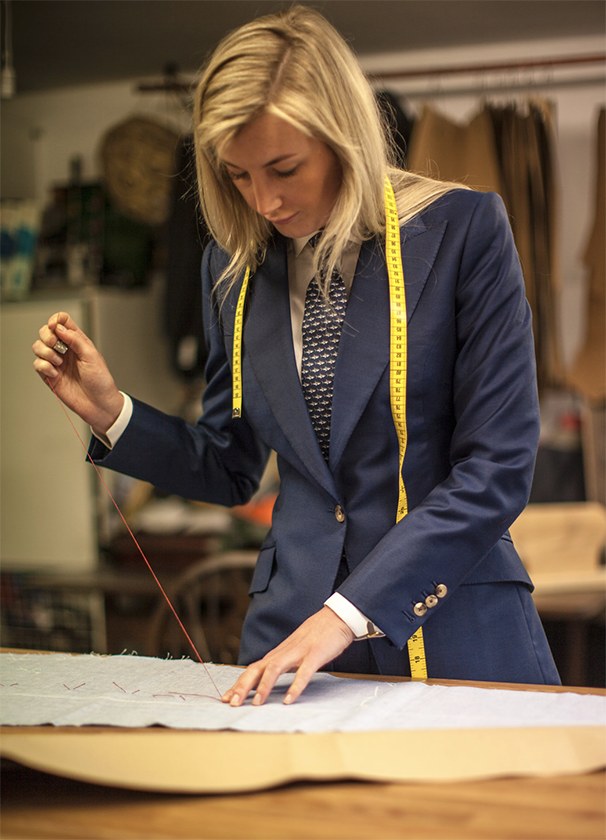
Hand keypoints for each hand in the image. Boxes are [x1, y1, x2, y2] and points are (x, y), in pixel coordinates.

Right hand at [32, 311, 123, 433]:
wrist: (99, 404)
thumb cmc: (101, 382)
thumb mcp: (92, 356)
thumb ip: (76, 340)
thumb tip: (60, 328)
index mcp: (78, 341)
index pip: (62, 321)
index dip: (56, 319)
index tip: (54, 326)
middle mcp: (65, 350)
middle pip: (45, 332)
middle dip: (47, 336)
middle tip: (56, 345)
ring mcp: (56, 362)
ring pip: (38, 347)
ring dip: (45, 352)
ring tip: (59, 362)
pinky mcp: (50, 376)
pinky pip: (37, 365)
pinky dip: (44, 366)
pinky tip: (55, 373)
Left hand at [222, 606, 354, 706]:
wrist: (337, 617)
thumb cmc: (317, 635)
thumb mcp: (295, 650)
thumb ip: (283, 663)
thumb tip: (268, 678)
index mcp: (279, 653)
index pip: (253, 669)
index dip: (239, 683)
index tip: (226, 698)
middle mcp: (284, 652)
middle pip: (257, 668)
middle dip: (243, 686)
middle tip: (232, 704)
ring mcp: (299, 652)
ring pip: (275, 668)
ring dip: (264, 686)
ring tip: (256, 703)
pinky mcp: (315, 654)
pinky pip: (303, 672)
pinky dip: (295, 686)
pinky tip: (289, 700)